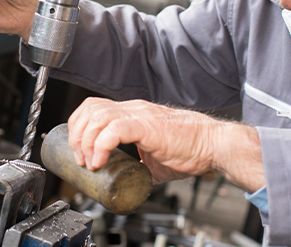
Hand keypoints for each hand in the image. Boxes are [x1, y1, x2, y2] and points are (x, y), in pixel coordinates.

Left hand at [67, 98, 265, 190]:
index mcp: (133, 113)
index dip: (79, 127)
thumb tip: (128, 182)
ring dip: (85, 141)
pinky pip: (114, 129)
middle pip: (89, 109)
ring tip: (89, 162)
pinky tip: (100, 160)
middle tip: (81, 159)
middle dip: (76, 135)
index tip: (78, 151)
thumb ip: (140, 164)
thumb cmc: (192, 149)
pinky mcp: (148, 126)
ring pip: (97, 116)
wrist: (214, 145)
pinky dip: (100, 145)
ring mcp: (140, 115)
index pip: (94, 107)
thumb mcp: (156, 158)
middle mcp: (133, 108)